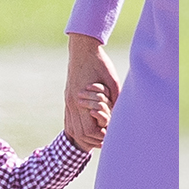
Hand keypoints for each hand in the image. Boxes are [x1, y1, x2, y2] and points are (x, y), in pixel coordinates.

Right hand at [65, 33, 120, 149]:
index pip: (88, 130)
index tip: (109, 135)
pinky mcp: (67, 98)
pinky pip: (69, 119)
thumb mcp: (113, 82)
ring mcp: (68, 101)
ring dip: (82, 135)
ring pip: (71, 128)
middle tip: (104, 140)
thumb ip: (115, 100)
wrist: (82, 49)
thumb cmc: (100, 63)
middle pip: (77, 133)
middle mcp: (72, 103)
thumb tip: (122, 115)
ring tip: (96, 136)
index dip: (98, 136)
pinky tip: (86, 127)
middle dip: (90, 140)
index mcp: (82, 100)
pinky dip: (76, 127)